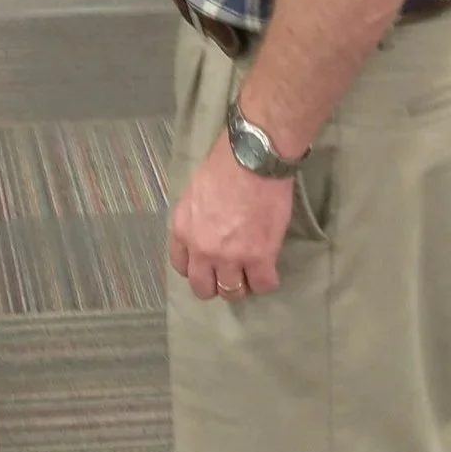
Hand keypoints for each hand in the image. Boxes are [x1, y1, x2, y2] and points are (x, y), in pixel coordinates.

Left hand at [168, 131, 293, 302]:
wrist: (252, 159)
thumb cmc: (223, 166)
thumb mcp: (194, 193)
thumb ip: (196, 219)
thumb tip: (204, 230)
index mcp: (183, 231)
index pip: (181, 266)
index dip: (196, 268)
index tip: (207, 265)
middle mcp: (202, 249)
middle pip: (203, 288)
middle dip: (215, 285)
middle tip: (229, 275)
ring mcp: (231, 257)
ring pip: (233, 292)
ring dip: (242, 285)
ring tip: (251, 273)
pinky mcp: (260, 258)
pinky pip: (263, 285)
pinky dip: (267, 281)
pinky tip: (269, 270)